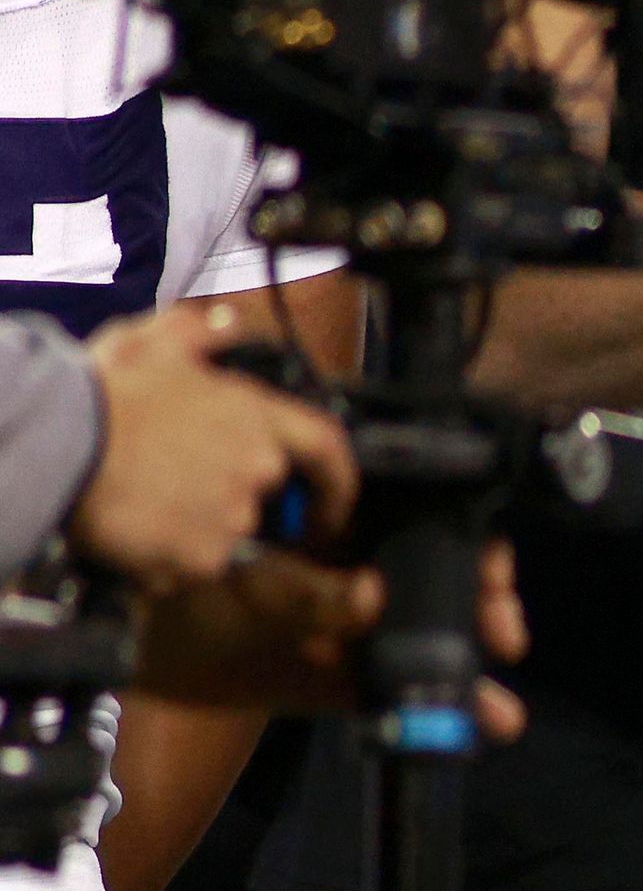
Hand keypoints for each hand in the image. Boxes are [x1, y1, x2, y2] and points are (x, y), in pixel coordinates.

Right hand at [67, 304, 354, 588]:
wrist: (59, 442)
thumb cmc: (104, 391)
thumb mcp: (155, 342)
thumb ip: (202, 332)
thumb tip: (228, 324)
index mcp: (257, 417)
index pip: (325, 448)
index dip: (336, 480)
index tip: (333, 504)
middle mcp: (257, 471)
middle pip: (259, 495)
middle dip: (227, 497)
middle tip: (176, 487)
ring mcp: (232, 518)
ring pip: (222, 533)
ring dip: (192, 526)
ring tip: (142, 502)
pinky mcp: (200, 558)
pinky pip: (190, 566)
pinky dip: (165, 557)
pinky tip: (131, 530)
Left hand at [129, 539, 529, 740]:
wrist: (107, 643)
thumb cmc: (165, 587)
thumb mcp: (235, 589)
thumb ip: (303, 594)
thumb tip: (374, 598)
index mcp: (332, 522)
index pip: (425, 520)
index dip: (470, 548)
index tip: (491, 581)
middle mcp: (345, 568)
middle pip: (438, 578)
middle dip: (481, 606)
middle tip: (502, 633)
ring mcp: (337, 626)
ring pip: (420, 637)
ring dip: (467, 666)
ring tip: (495, 702)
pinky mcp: (324, 679)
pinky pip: (388, 689)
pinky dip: (439, 709)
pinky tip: (489, 720)